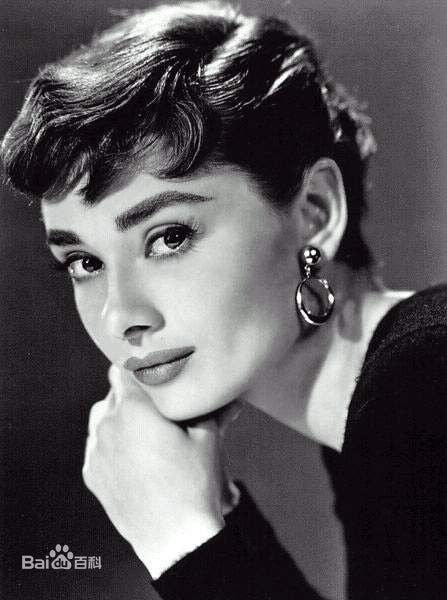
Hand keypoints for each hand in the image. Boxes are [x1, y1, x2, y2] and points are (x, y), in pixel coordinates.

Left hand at [82, 365, 240, 577]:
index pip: (123, 370)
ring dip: (119, 418)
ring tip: (145, 432)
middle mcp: (107, 424)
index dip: (138, 369)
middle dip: (134, 396)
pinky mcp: (92, 474)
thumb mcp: (209, 439)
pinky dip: (111, 444)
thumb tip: (229, 396)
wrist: (175, 539)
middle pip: (114, 394)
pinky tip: (134, 457)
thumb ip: (211, 409)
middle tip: (157, 409)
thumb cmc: (194, 484)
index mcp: (134, 408)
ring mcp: (96, 451)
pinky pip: (98, 446)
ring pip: (102, 419)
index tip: (151, 375)